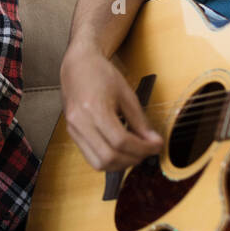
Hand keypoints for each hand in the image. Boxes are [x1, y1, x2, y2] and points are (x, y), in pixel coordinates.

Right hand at [59, 46, 162, 171]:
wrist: (78, 66)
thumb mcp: (126, 94)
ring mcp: (73, 130)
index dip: (143, 148)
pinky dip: (109, 160)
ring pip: (98, 163)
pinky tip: (121, 151)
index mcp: (94, 109)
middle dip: (133, 159)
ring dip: (120, 164)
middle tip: (147, 151)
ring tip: (135, 153)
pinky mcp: (72, 134)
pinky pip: (91, 157)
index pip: (120, 141)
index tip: (156, 146)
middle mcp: (80, 122)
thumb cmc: (101, 75)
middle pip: (108, 156)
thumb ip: (140, 121)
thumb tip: (153, 142)